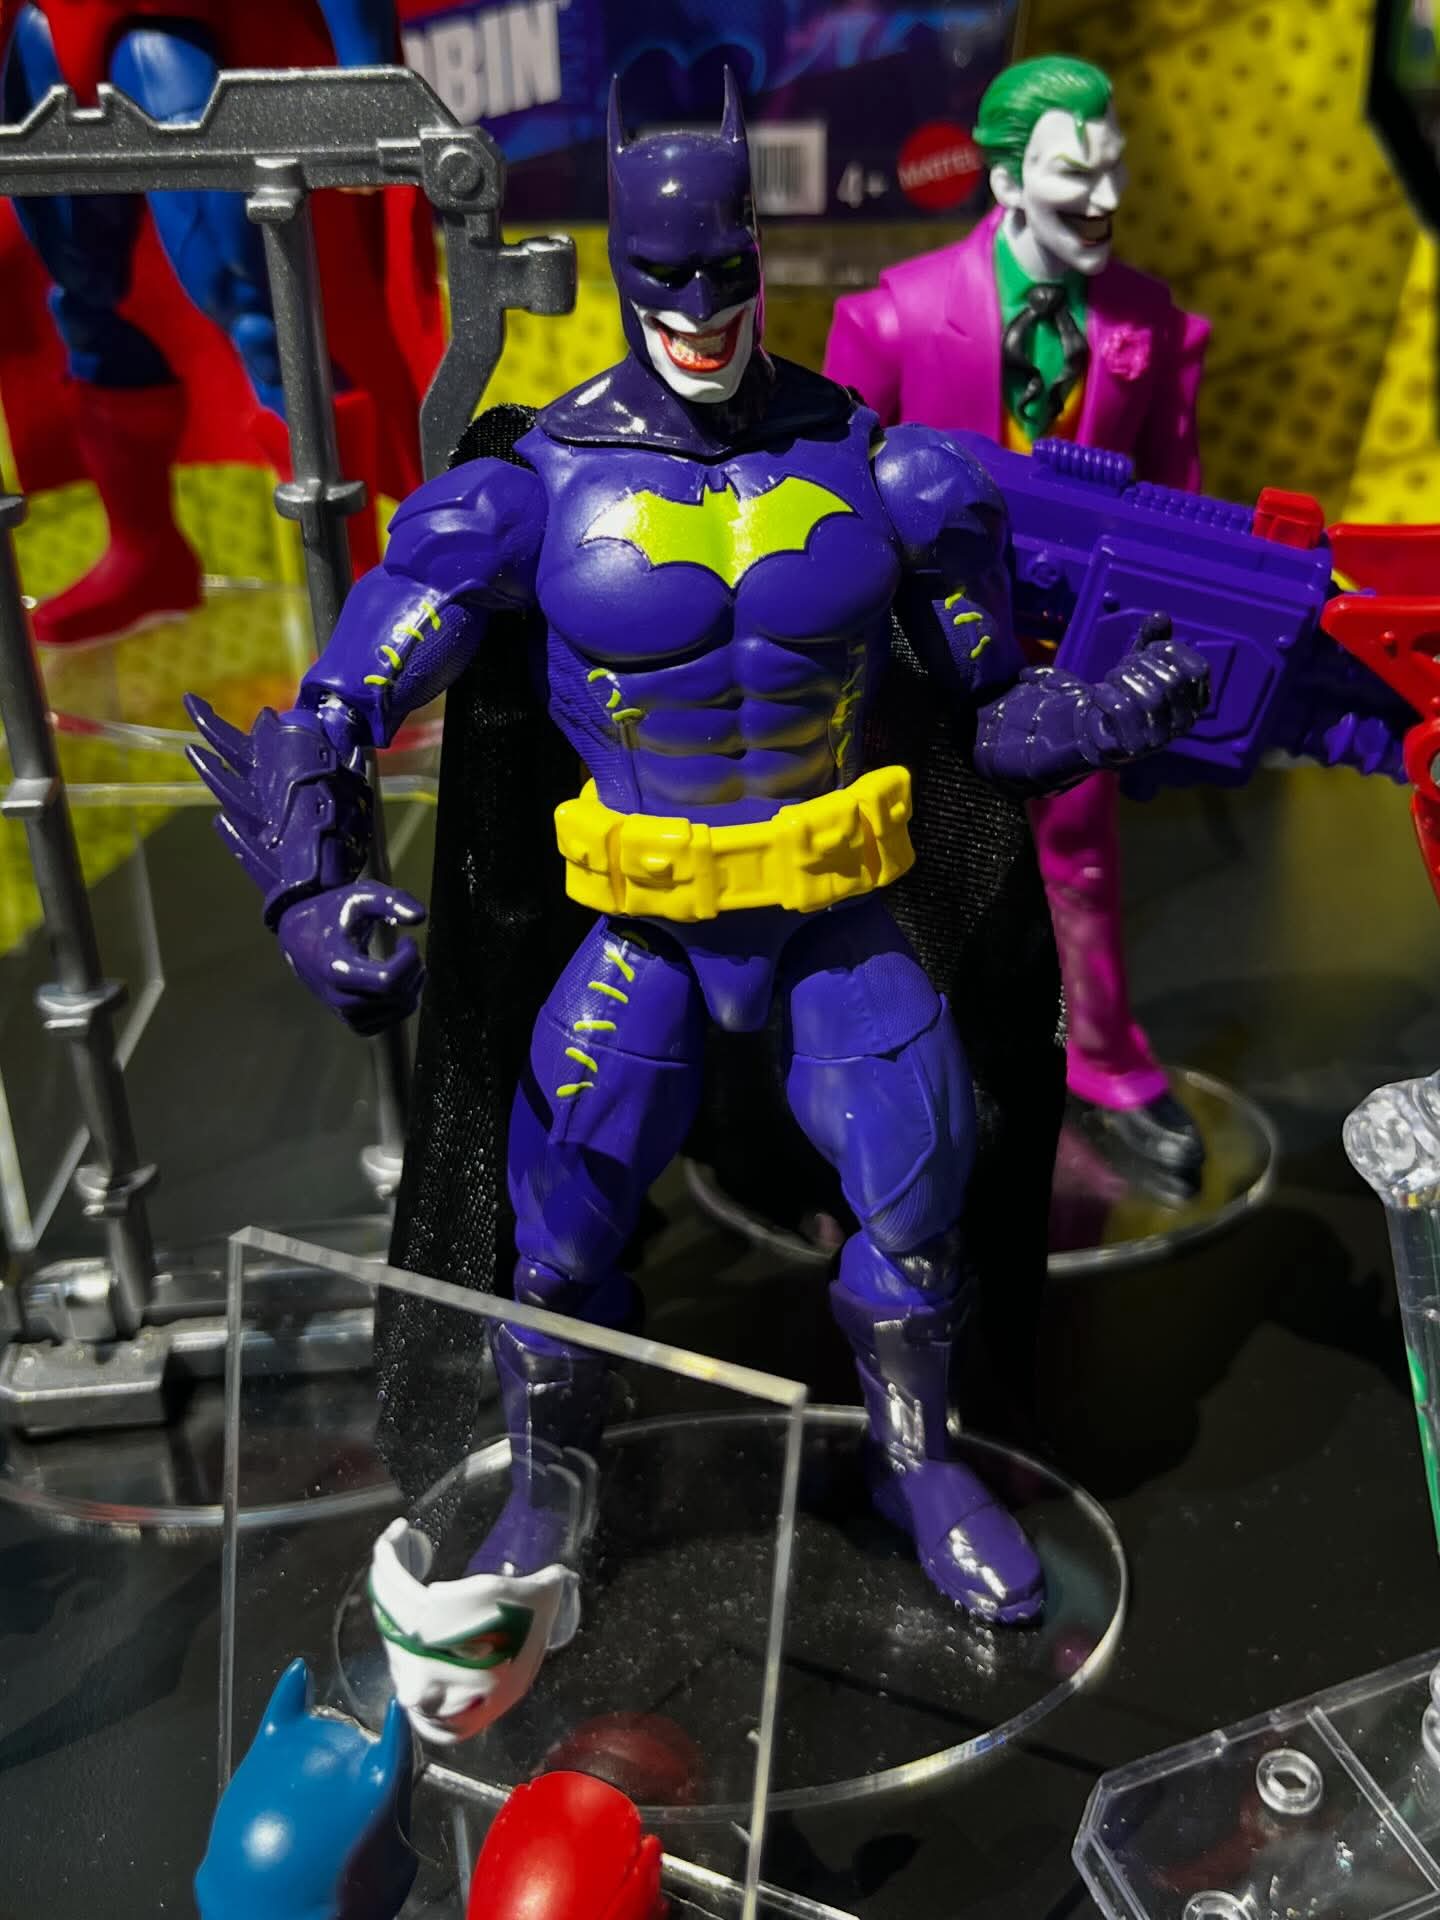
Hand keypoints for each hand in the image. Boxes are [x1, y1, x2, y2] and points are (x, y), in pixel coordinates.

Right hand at [278, 881, 425, 1033]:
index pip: (388, 981)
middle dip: (413, 969)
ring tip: (404, 961)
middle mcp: (339, 996)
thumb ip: (391, 901)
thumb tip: (420, 917)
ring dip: (413, 984)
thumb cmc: (331, 914)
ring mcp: (346, 1012)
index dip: (409, 960)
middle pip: (397, 996)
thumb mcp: (359, 897)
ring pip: (399, 1010)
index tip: (407, 941)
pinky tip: (398, 980)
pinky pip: (391, 1021)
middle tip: (407, 948)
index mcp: (337, 968)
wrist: (299, 936)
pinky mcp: (353, 1021)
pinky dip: (403, 1002)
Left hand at [1083, 615, 1209, 765]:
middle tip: (1124, 665)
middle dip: (1142, 664)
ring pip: (1148, 697)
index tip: (1151, 648)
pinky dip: (1106, 694)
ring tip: (1111, 677)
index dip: (1172, 652)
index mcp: (1196, 701)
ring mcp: (1160, 740)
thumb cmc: (1129, 692)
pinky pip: (1122, 711)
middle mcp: (1184, 723)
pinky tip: (1099, 692)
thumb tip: (1160, 615)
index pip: (1198, 670)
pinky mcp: (1133, 749)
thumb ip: (1153, 639)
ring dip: (1122, 678)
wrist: (1101, 729)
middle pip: (1171, 682)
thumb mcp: (1142, 662)